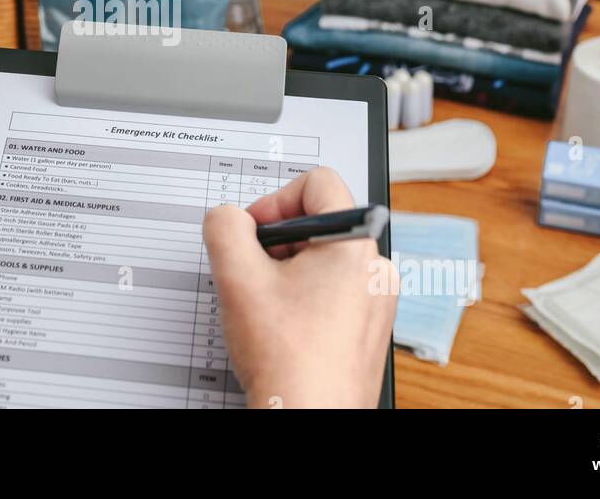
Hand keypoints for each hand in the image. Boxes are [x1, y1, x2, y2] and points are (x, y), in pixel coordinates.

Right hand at [204, 168, 396, 408]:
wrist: (309, 416)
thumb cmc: (288, 360)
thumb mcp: (237, 277)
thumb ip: (224, 227)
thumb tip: (227, 218)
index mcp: (355, 244)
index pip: (317, 182)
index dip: (274, 200)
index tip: (253, 232)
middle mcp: (375, 268)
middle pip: (318, 222)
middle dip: (276, 241)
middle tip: (252, 274)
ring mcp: (376, 300)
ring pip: (322, 260)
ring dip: (286, 272)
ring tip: (267, 307)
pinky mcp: (368, 327)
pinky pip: (332, 291)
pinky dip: (303, 298)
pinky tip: (283, 327)